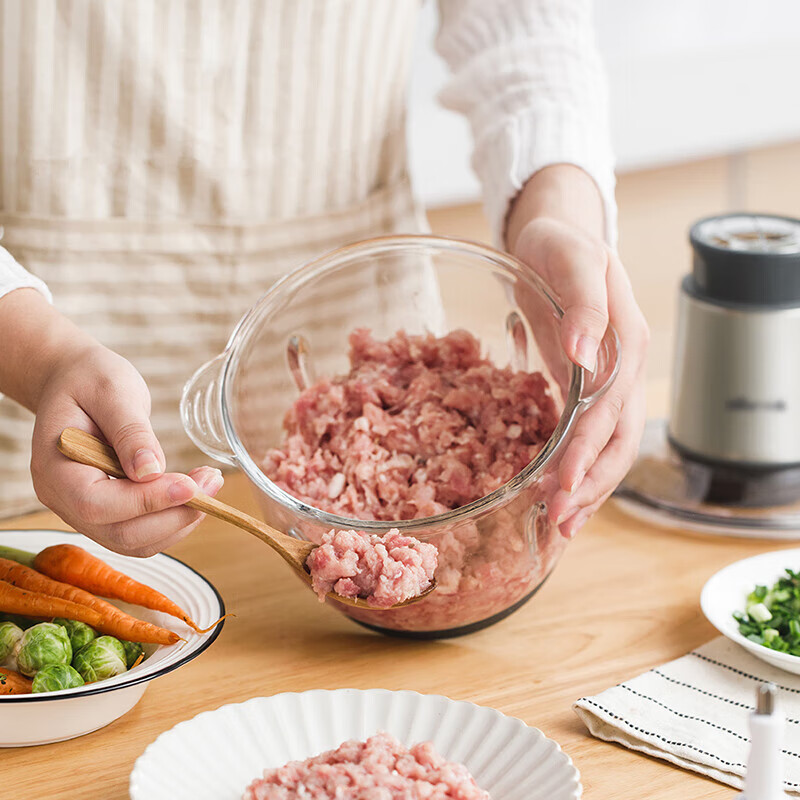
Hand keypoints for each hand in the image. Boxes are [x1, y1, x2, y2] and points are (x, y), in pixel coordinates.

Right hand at [30, 344, 223, 555]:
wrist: (75, 382)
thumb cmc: (89, 380)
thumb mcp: (112, 390)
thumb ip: (130, 431)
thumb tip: (151, 471)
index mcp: (53, 468)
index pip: (97, 503)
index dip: (147, 501)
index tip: (191, 485)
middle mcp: (62, 500)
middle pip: (120, 533)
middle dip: (174, 515)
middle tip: (213, 482)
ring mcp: (82, 511)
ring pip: (135, 541)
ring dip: (179, 520)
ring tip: (211, 484)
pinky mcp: (106, 512)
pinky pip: (141, 532)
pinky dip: (172, 519)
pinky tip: (195, 492)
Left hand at [507, 166, 648, 537]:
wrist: (555, 235)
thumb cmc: (563, 243)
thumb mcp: (574, 261)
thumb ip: (583, 306)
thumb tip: (582, 352)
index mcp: (625, 346)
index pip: (611, 411)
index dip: (589, 451)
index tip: (564, 485)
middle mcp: (621, 371)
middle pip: (617, 442)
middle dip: (590, 485)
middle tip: (558, 522)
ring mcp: (605, 383)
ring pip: (607, 447)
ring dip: (587, 487)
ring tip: (560, 524)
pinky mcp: (584, 387)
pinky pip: (588, 436)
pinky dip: (576, 467)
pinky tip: (559, 492)